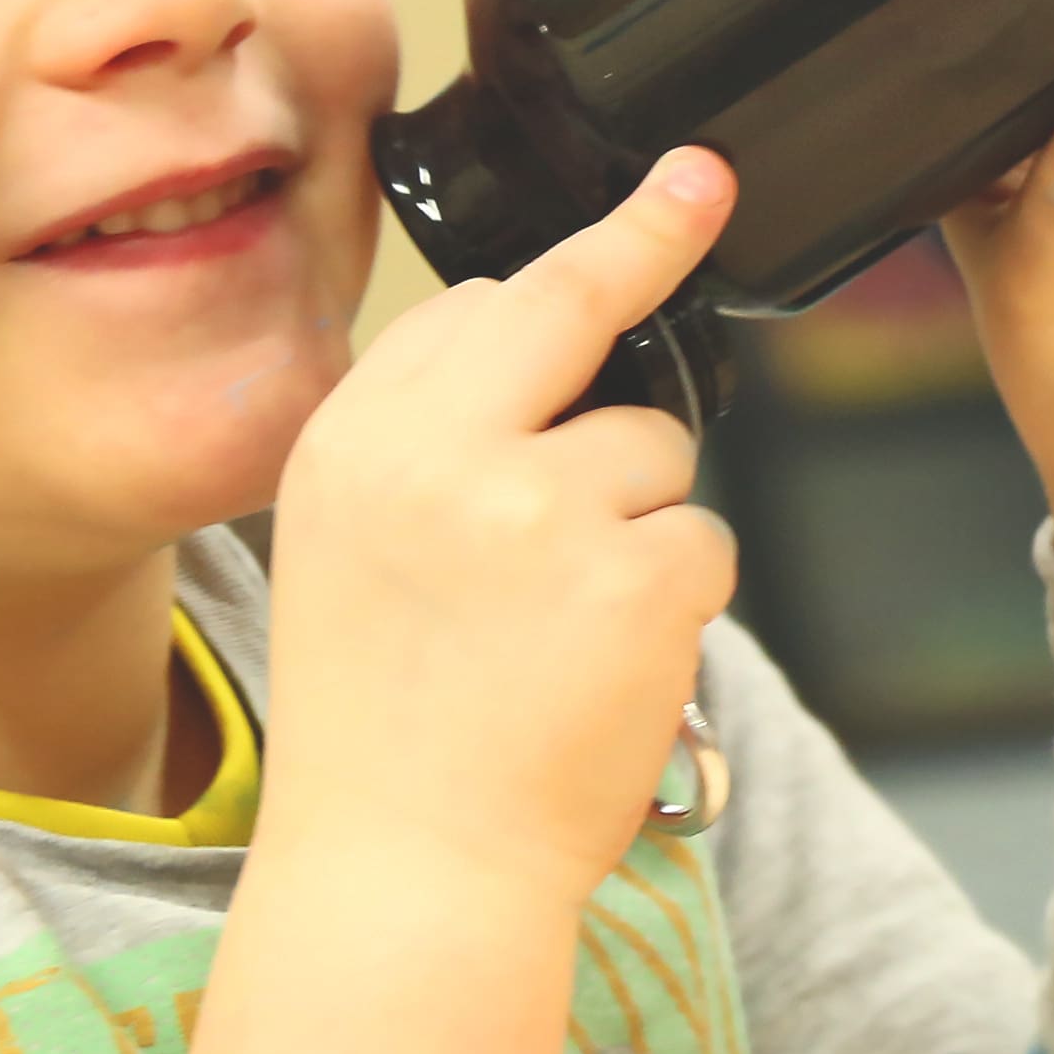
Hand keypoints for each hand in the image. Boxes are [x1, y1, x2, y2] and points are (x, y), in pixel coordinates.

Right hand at [187, 148, 744, 1053]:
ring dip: (640, 524)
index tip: (652, 183)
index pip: (477, 308)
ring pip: (655, 452)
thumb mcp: (352, 552)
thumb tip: (539, 332)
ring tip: (560, 629)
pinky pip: (701, 542)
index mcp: (355, 441)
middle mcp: (440, 452)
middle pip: (575, 312)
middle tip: (699, 189)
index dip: (566, 267)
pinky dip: (676, 601)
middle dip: (650, 238)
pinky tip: (606, 663)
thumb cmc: (388, 727)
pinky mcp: (637, 574)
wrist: (410, 870)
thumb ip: (430, 445)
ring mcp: (544, 508)